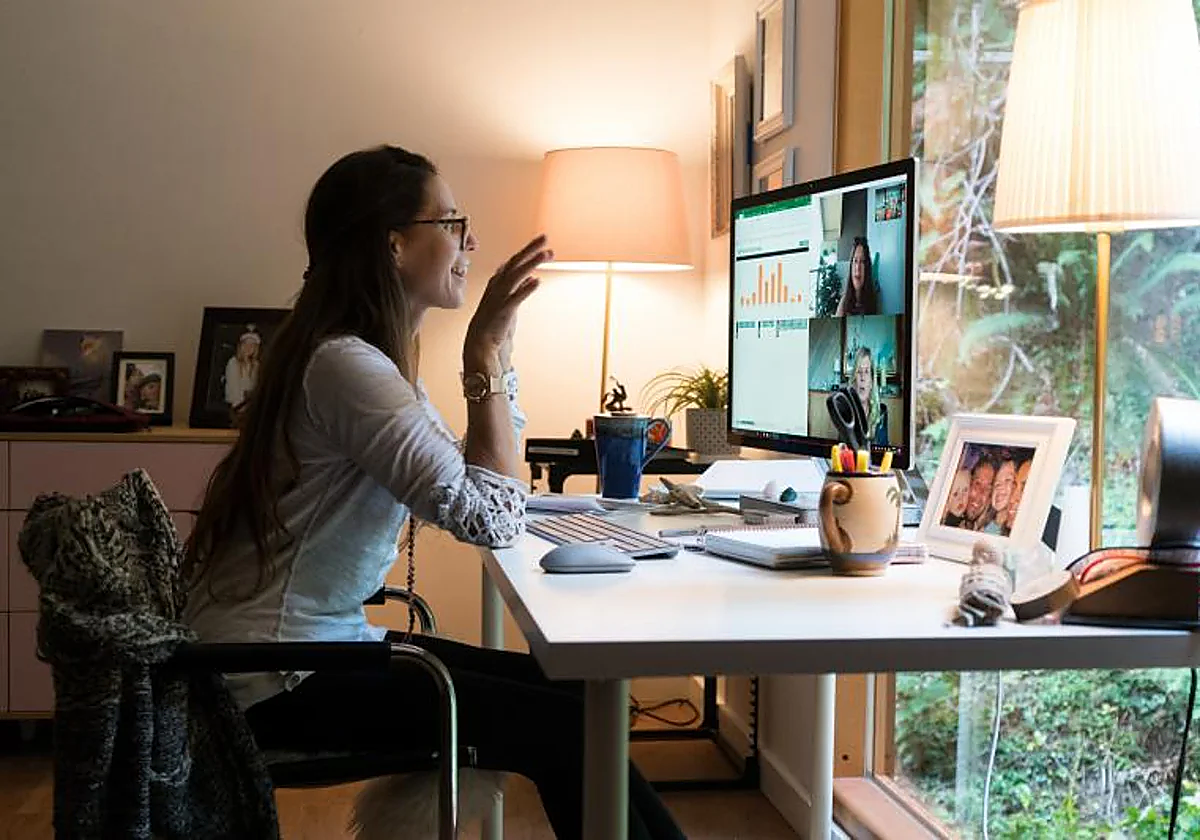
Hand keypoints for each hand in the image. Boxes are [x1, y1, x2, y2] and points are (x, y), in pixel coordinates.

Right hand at [464, 235, 550, 371]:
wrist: (480, 344)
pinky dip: (526, 289)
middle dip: (530, 249)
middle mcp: (497, 287)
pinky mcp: (504, 311)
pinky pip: (516, 298)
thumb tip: (532, 278)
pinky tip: (537, 281)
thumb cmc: (494, 325)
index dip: (527, 252)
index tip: (541, 245)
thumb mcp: (510, 303)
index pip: (513, 263)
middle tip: (545, 238)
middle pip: (515, 263)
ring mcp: (500, 298)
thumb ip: (520, 289)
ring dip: (531, 263)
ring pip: (516, 275)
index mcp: (497, 284)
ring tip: (546, 254)